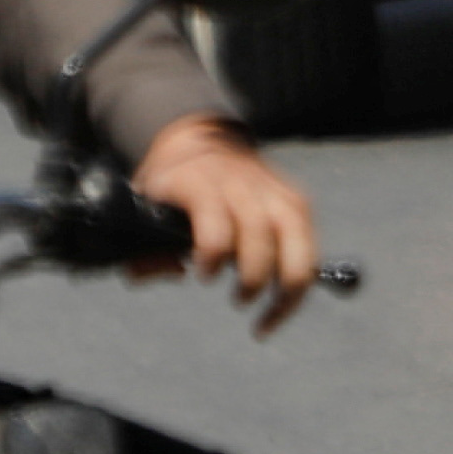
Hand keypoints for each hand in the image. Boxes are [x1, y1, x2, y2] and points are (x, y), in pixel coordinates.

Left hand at [127, 114, 322, 332]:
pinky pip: (309, 241)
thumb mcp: (143, 208)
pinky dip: (302, 278)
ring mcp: (272, 188)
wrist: (197, 139)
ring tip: (269, 314)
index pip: (215, 217)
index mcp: (198, 181)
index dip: (212, 251)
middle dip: (254, 276)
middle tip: (238, 299)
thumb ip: (146, 249)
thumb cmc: (169, 186)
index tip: (203, 273)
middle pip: (260, 230)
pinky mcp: (294, 199)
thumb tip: (172, 271)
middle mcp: (240, 181)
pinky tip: (284, 303)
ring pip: (297, 234)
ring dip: (289, 282)